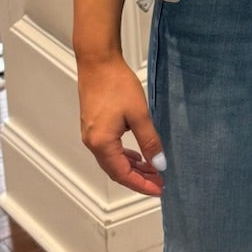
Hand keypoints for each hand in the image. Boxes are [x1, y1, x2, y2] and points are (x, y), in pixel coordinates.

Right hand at [76, 51, 163, 196]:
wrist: (98, 62)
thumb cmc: (117, 85)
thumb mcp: (139, 115)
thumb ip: (150, 142)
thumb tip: (159, 165)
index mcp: (102, 143)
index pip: (123, 174)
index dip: (142, 184)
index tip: (159, 189)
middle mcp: (92, 143)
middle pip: (116, 171)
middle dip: (139, 178)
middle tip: (160, 182)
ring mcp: (91, 134)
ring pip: (113, 160)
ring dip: (133, 167)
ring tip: (154, 169)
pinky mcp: (93, 126)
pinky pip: (109, 149)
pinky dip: (125, 156)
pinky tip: (138, 155)